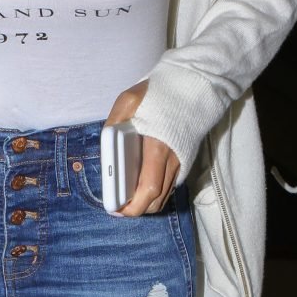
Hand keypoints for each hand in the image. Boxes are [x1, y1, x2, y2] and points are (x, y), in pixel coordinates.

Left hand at [104, 80, 180, 216]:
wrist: (190, 87)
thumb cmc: (158, 94)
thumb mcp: (129, 100)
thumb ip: (116, 121)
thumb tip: (107, 143)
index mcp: (158, 146)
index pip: (148, 188)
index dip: (132, 205)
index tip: (116, 209)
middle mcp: (173, 159)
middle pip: (156, 199)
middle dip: (137, 209)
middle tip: (119, 208)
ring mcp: (182, 161)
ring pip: (165, 195)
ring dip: (147, 203)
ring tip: (127, 199)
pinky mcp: (185, 160)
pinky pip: (171, 185)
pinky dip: (157, 192)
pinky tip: (142, 185)